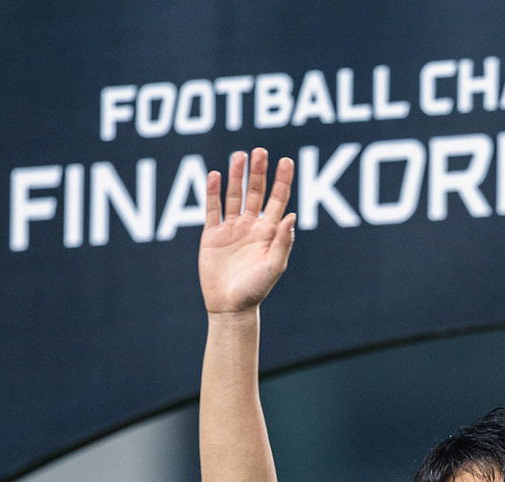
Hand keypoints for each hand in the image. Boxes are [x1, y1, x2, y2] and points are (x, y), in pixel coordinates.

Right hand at [198, 148, 296, 314]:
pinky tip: (215, 175)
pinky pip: (213, 209)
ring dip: (236, 176)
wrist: (230, 306)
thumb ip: (283, 241)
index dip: (282, 181)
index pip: (278, 200)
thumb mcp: (274, 266)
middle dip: (258, 172)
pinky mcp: (212, 235)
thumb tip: (291, 215)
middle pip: (256, 192)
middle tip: (260, 151)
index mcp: (269, 232)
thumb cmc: (256, 289)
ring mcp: (231, 229)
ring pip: (234, 196)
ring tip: (239, 156)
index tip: (285, 161)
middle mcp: (251, 226)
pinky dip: (213, 192)